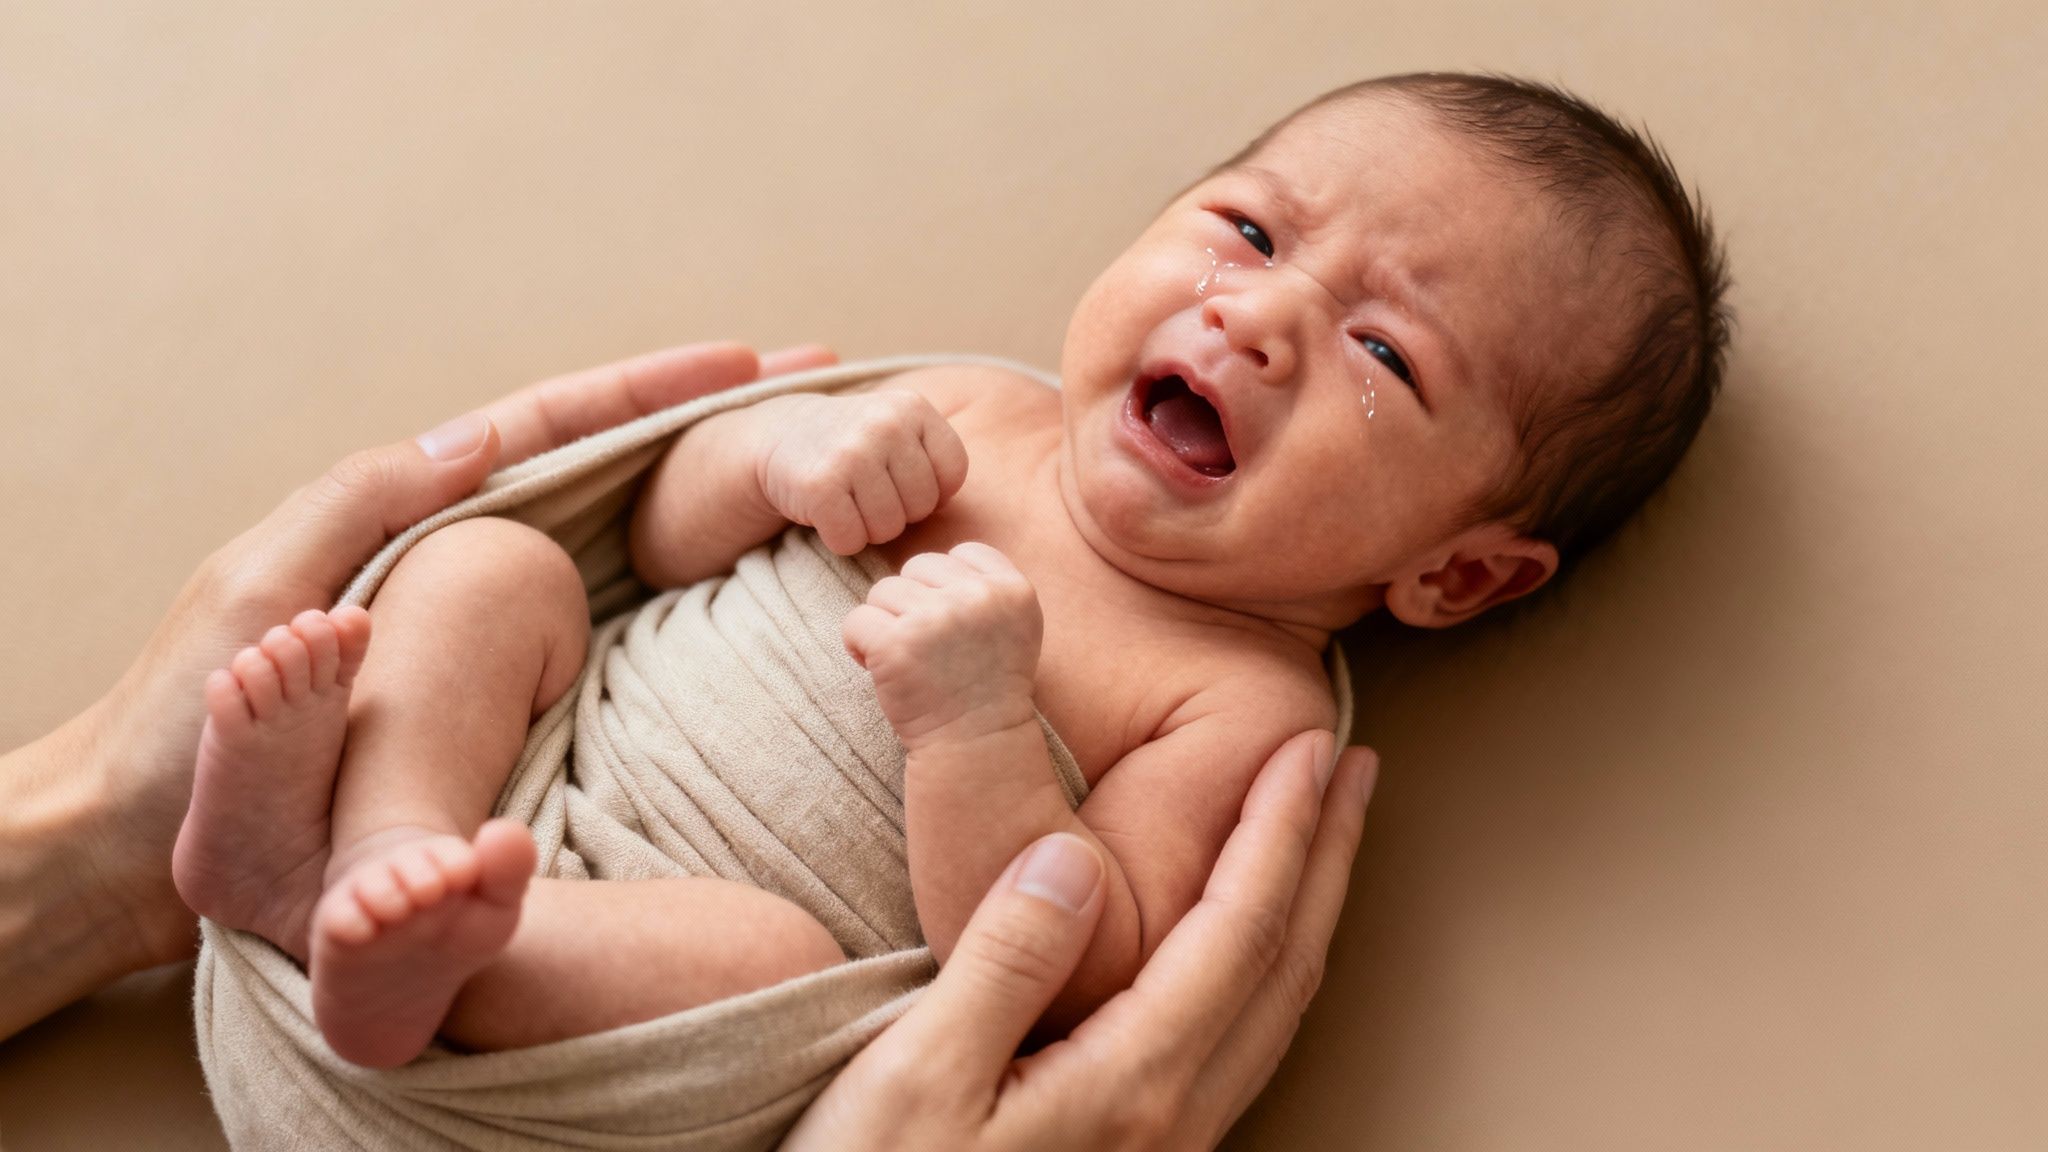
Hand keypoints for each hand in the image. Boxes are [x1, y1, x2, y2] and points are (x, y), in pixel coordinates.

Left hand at [0, 340, 834, 1039]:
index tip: (751, 362)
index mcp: (405, 510)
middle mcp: (453, 551)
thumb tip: (483, 434)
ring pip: (613, 533)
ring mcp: (471, 620)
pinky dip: (665, 589)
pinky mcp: (481, 694)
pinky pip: (592, 620)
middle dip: (708, 422)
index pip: (553, 426)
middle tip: (815, 395)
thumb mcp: (262, 588)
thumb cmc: (187, 726)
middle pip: (606, 465)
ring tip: (800, 468)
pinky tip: (728, 591)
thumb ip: (361, 502)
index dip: (654, 390)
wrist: (138, 844)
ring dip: (705, 495)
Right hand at [756, 391, 968, 555]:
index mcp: (914, 407)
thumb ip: (939, 459)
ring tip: (848, 499)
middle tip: (867, 491)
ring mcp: (851, 452)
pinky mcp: (820, 484)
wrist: (781, 438)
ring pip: (888, 529)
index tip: (900, 478)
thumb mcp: (902, 433)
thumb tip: (974, 508)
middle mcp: (885, 423)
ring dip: (868, 527)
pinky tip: (827, 512)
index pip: (953, 475)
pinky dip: (840, 538)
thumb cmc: (856, 447)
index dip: (929, 490)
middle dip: (898, 511)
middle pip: (922, 507)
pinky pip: (851, 539)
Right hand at [782, 729, 1378, 1149]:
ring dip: (1309, 908)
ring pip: (1275, 1009)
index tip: (1309, 750)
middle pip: (1284, 965)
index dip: (1281, 830)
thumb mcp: (914, 1077)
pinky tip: (1248, 946)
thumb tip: (1076, 862)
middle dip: (1326, 856)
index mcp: (1130, 1085)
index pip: (1238, 930)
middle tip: (1352, 768)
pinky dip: (1268, 964)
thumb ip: (1004, 965)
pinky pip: (1244, 1041)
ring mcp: (1168, 1145)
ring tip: (1322, 837)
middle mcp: (1174, 1119)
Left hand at [842, 542, 1040, 748]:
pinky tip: (877, 667)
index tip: (952, 625)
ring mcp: (936, 618)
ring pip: (882, 591)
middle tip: (925, 646)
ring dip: (885, 623)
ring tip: (907, 659)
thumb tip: (930, 564)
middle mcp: (978, 597)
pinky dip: (858, 644)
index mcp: (1013, 589)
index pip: (963, 553)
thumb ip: (985, 588)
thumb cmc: (988, 688)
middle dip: (912, 602)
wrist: (977, 745)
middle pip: (916, 567)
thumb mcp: (1012, 627)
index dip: (947, 585)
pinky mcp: (896, 643)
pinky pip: (856, 620)